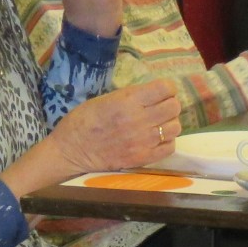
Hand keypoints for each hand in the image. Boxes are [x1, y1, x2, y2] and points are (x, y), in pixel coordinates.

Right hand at [33, 80, 181, 180]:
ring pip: (175, 127)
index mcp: (128, 101)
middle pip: (174, 107)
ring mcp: (143, 141)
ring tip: (158, 124)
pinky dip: (167, 141)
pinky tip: (156, 139)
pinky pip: (170, 147)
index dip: (167, 88)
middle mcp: (139, 120)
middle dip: (170, 104)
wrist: (72, 150)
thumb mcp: (106, 98)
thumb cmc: (84, 119)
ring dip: (169, 123)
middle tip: (160, 107)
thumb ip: (132, 96)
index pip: (165, 88)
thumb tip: (153, 94)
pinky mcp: (143, 158)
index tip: (162, 91)